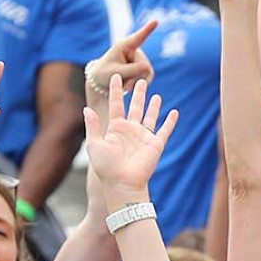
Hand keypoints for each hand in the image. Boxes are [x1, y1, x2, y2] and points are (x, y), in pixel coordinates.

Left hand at [84, 76, 177, 196]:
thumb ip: (92, 126)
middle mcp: (130, 130)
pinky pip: (165, 130)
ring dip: (153, 106)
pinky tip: (174, 112)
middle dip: (138, 94)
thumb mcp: (94, 144)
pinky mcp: (155, 144)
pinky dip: (170, 121)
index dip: (116, 91)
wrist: (122, 183)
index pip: (117, 105)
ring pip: (150, 116)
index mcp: (116, 129)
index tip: (116, 77)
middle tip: (140, 80)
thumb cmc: (106, 167)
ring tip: (156, 95)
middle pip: (135, 107)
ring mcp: (144, 137)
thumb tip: (86, 108)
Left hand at [87, 20, 156, 96]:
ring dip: (137, 81)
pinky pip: (148, 77)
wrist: (103, 81)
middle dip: (135, 77)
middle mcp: (134, 49)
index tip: (155, 21)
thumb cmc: (104, 73)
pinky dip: (140, 83)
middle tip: (125, 86)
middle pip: (144, 65)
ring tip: (124, 84)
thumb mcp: (114, 73)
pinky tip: (130, 84)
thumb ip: (130, 70)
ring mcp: (140, 58)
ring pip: (148, 72)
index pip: (138, 37)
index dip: (147, 29)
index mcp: (124, 46)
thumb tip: (148, 68)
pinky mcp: (144, 67)